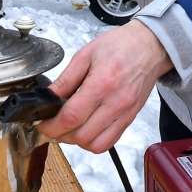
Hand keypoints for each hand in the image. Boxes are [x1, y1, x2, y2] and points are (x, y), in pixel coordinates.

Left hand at [38, 20, 173, 152]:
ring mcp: (125, 114)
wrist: (149, 47)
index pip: (71, 117)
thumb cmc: (120, 46)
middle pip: (81, 135)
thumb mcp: (85, 55)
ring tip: (69, 127)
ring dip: (76, 141)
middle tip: (53, 124)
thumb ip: (65, 79)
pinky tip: (86, 128)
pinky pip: (109, 142)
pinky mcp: (130, 119)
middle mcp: (115, 103)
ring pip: (95, 145)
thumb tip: (48, 98)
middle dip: (60, 134)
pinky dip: (93, 142)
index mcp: (101, 84)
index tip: (42, 124)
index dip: (51, 126)